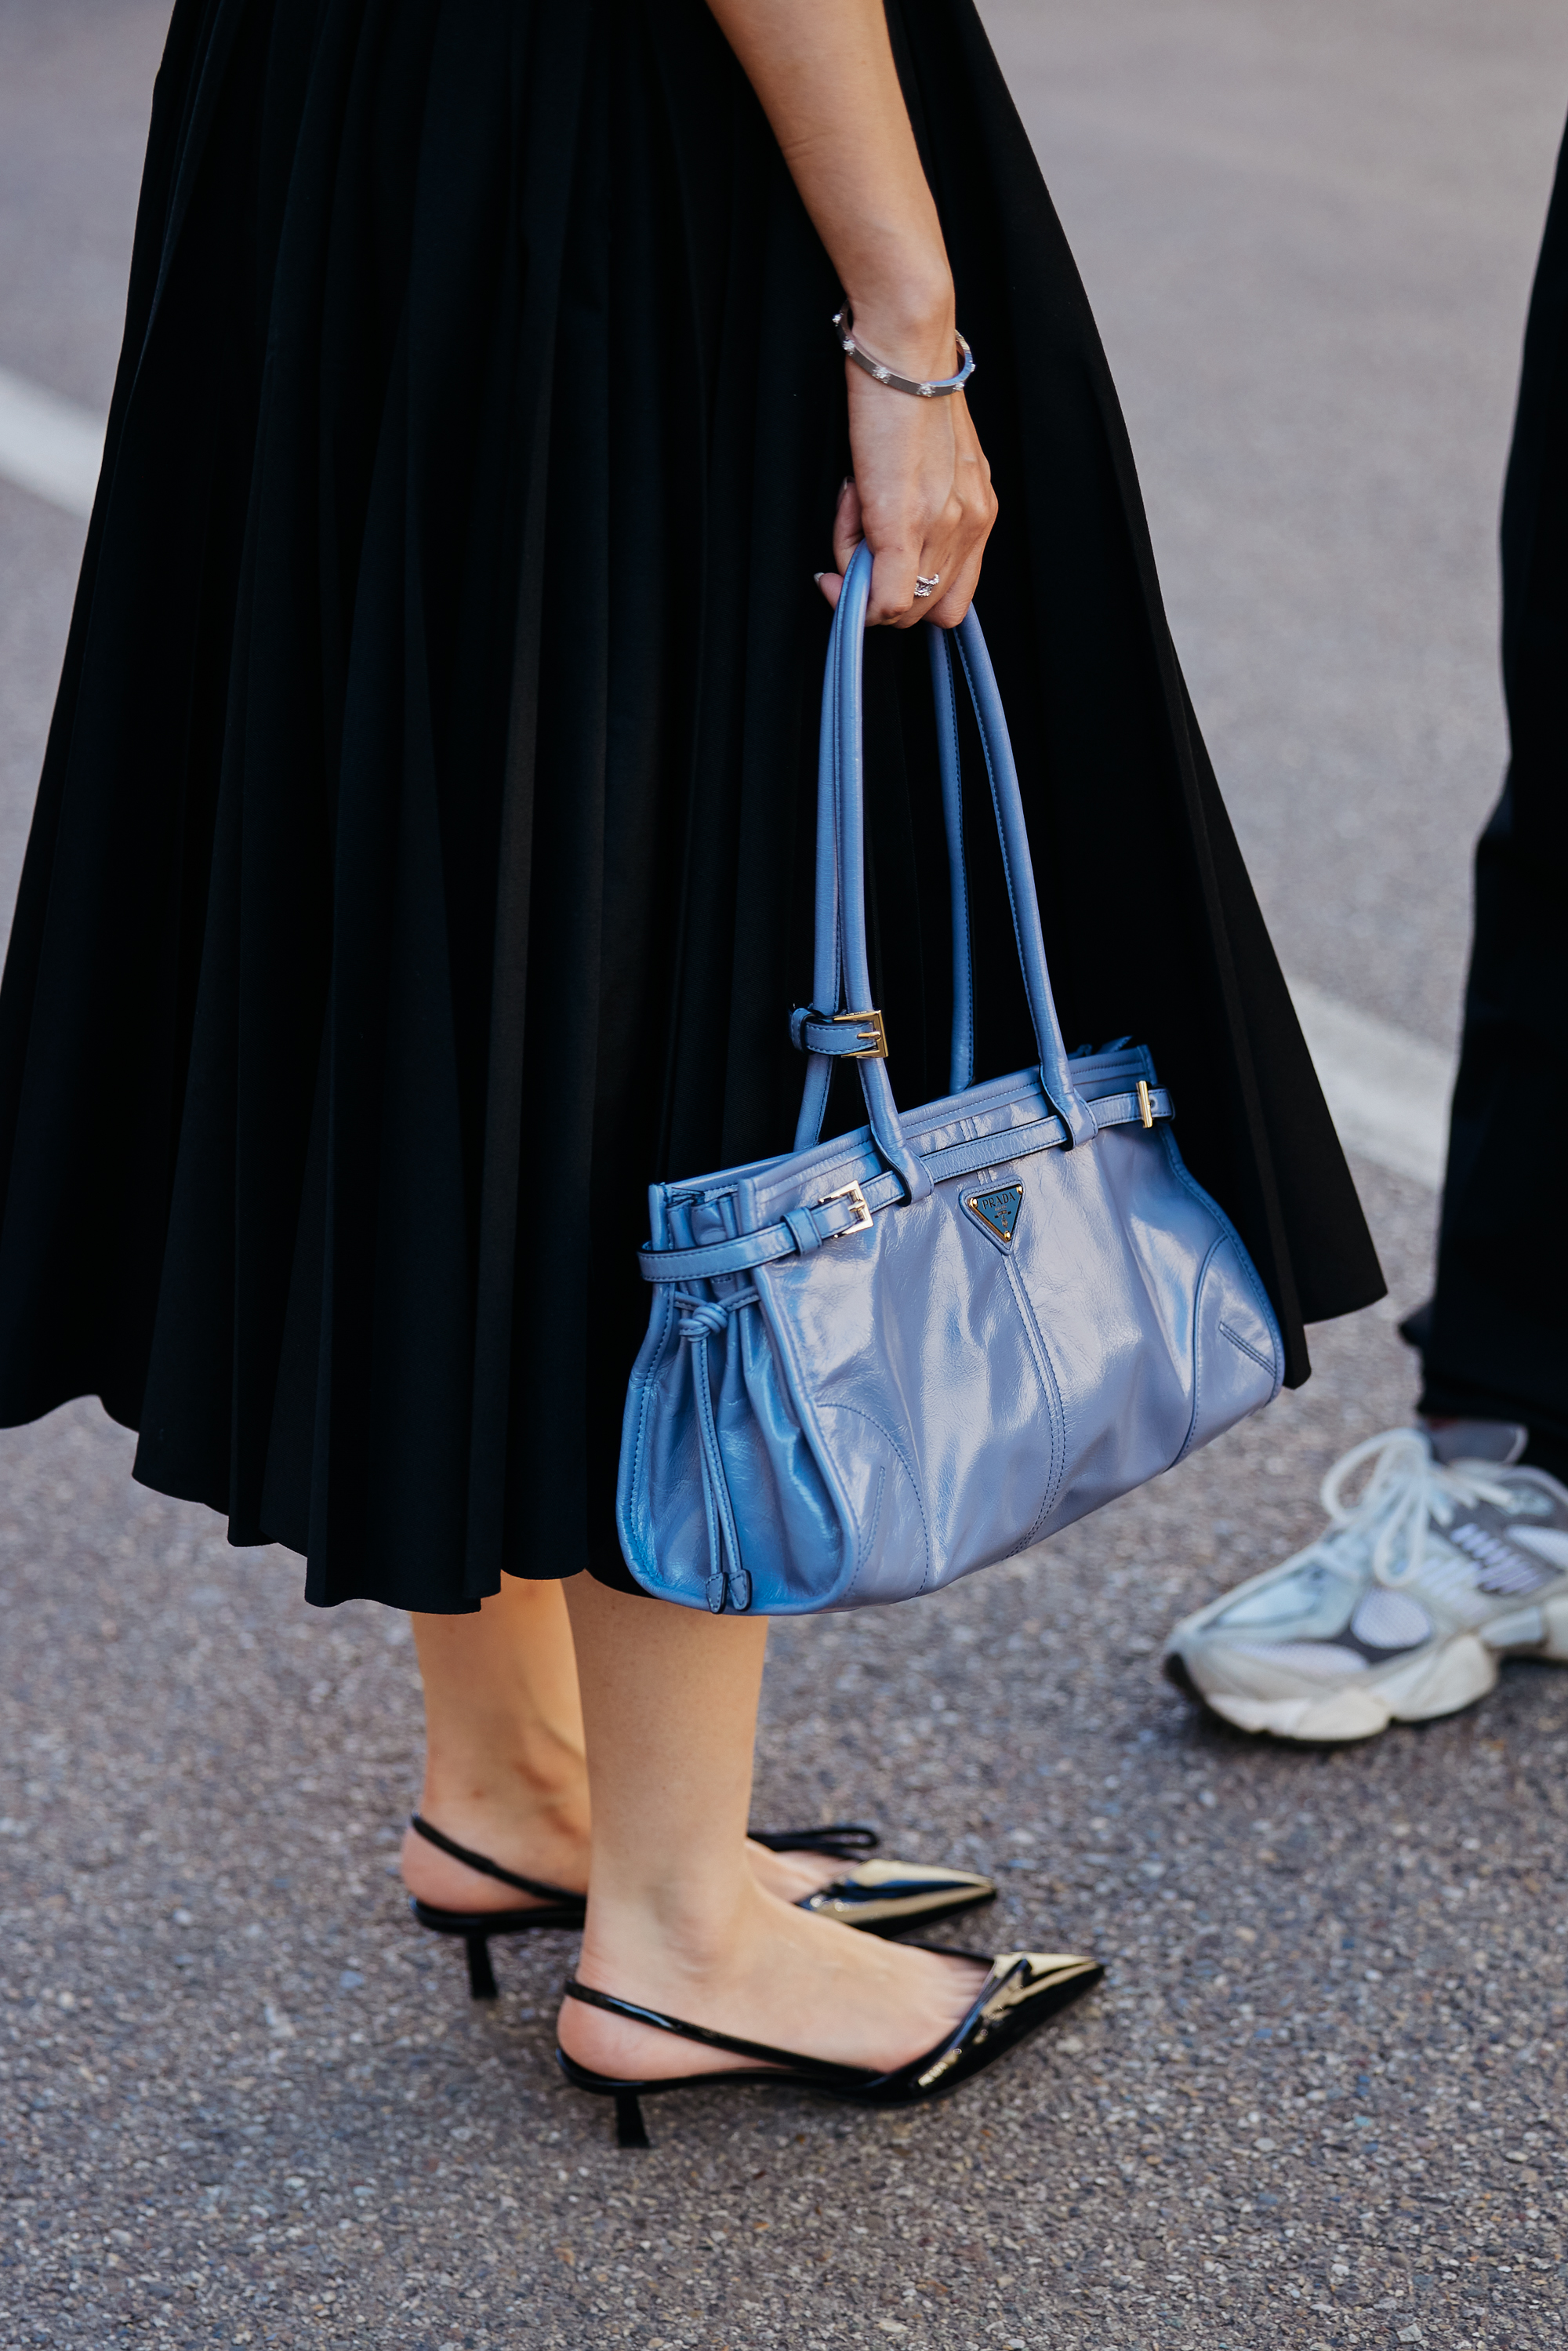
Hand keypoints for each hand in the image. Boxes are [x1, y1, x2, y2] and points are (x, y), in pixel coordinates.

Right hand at [817, 320, 996, 629]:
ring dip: (862, 572)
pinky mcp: (905, 525)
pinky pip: (884, 600)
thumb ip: (924, 506)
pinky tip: (842, 537)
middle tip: (857, 531)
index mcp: (980, 509)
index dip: (910, 597)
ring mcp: (943, 527)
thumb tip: (882, 547)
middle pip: (929, 610)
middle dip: (884, 589)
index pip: (954, 597)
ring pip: (898, 604)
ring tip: (852, 507)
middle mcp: (971, 523)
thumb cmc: (908, 389)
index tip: (876, 566)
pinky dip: (853, 588)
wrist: (904, 345)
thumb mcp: (933, 457)